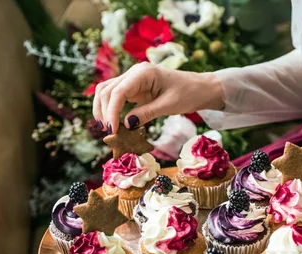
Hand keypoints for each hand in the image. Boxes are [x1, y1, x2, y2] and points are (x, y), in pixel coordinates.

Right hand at [92, 62, 223, 133]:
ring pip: (106, 92)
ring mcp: (132, 80)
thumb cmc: (188, 94)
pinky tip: (113, 124)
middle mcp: (133, 73)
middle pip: (106, 90)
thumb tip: (125, 125)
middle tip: (109, 134)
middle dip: (103, 112)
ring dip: (103, 110)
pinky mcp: (133, 89)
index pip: (118, 92)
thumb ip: (146, 114)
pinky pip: (115, 97)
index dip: (111, 112)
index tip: (112, 131)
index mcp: (143, 73)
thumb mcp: (168, 106)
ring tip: (108, 130)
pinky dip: (110, 110)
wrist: (199, 88)